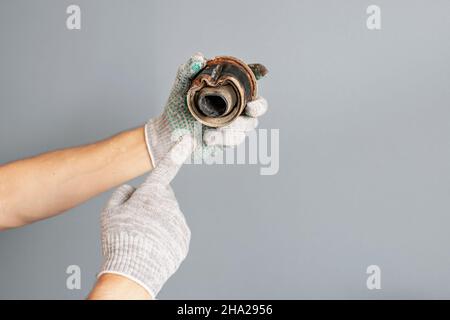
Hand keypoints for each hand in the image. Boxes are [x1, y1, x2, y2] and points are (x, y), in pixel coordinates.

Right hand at [98, 136, 192, 297]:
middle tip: (136, 221)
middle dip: (152, 203)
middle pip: (162, 197)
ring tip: (142, 237)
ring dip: (158, 222)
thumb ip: (121, 194)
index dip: (175, 153)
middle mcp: (169, 205)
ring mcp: (178, 222)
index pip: (164, 168)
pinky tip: (152, 245)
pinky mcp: (183, 238)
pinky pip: (173, 231)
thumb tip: (132, 190)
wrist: (133, 272)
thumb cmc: (119, 240)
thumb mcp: (109, 212)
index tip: (186, 140)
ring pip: (168, 215)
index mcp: (151, 194)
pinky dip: (164, 236)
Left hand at [144, 53, 267, 166]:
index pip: (247, 80)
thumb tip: (199, 58)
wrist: (169, 136)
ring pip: (248, 125)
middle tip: (249, 109)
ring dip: (235, 127)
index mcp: (227, 90)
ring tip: (215, 129)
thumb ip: (187, 71)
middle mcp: (235, 107)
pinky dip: (223, 138)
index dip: (257, 73)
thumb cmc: (177, 109)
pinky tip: (208, 138)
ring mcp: (234, 125)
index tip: (263, 71)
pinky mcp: (228, 141)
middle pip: (258, 105)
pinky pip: (235, 139)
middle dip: (258, 107)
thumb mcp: (180, 88)